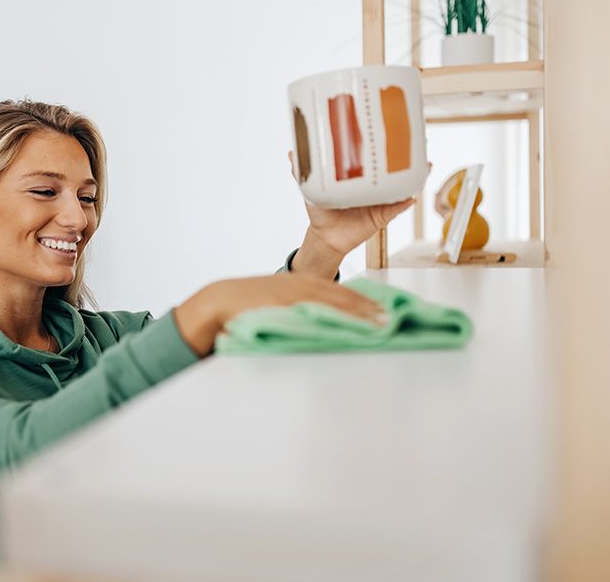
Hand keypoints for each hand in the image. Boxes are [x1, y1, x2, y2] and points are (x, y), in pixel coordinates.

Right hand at [173, 273, 384, 356]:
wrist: (218, 302)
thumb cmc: (246, 305)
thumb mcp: (277, 302)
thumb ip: (299, 310)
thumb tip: (321, 326)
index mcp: (300, 284)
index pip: (338, 292)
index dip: (362, 301)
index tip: (383, 311)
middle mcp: (300, 286)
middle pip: (341, 297)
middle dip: (368, 307)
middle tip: (392, 319)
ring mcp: (293, 296)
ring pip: (333, 304)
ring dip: (358, 314)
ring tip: (380, 324)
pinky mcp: (284, 306)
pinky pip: (315, 313)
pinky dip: (335, 318)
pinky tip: (349, 326)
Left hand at [289, 152, 426, 278]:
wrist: (325, 237)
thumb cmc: (321, 211)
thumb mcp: (311, 188)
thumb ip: (303, 171)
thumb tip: (291, 153)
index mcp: (359, 176)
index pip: (373, 157)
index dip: (384, 143)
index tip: (392, 127)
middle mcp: (373, 185)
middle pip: (394, 167)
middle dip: (406, 154)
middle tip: (416, 140)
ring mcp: (381, 199)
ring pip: (402, 185)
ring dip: (415, 174)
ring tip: (425, 162)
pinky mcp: (383, 215)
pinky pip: (399, 207)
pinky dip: (407, 200)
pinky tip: (413, 192)